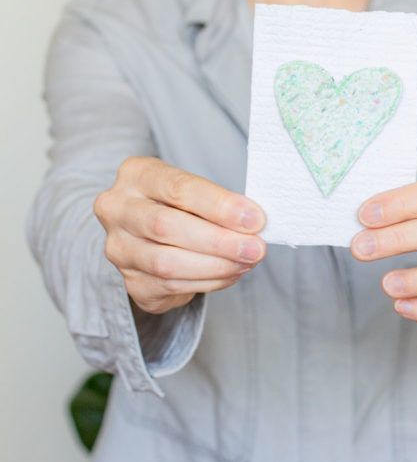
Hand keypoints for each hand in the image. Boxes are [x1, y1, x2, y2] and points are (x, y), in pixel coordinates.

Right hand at [94, 157, 266, 314]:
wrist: (151, 231)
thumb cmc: (179, 203)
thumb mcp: (194, 188)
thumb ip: (217, 202)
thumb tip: (253, 223)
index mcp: (135, 174)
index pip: (178, 188)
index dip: (219, 206)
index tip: (254, 218)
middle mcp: (117, 210)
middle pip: (166, 227)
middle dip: (219, 241)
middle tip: (255, 248)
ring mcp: (119, 249)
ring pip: (166, 263)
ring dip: (216, 266)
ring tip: (247, 262)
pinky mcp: (131, 282)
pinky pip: (171, 287)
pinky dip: (209, 282)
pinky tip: (231, 273)